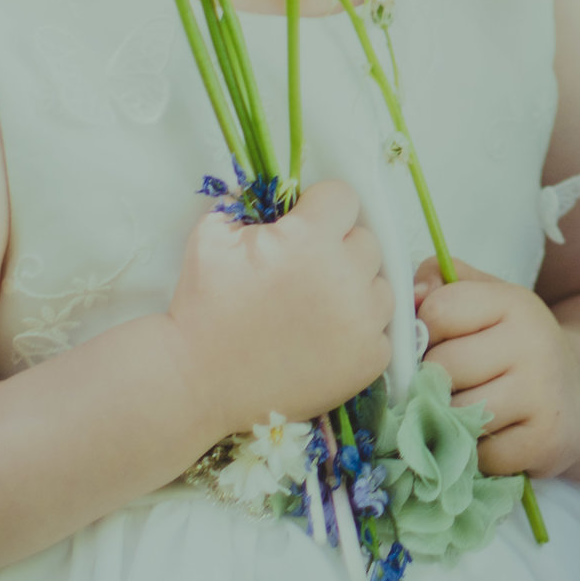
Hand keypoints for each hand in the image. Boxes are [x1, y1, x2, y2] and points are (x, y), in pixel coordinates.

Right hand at [166, 180, 389, 435]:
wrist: (197, 383)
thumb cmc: (202, 307)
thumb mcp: (210, 236)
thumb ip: (249, 206)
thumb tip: (277, 197)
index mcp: (311, 239)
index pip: (344, 198)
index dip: (321, 210)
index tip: (303, 228)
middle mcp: (346, 276)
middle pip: (367, 242)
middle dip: (339, 250)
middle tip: (305, 273)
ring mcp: (363, 321)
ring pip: (381, 286)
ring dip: (356, 291)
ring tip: (317, 309)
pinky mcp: (370, 358)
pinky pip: (382, 330)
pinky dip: (359, 333)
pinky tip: (325, 341)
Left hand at [415, 255, 579, 478]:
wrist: (576, 398)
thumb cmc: (513, 347)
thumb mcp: (487, 303)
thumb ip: (442, 285)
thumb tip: (408, 295)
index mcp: (515, 302)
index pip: (438, 311)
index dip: (425, 332)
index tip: (439, 343)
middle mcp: (534, 343)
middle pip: (441, 366)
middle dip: (434, 381)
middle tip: (453, 385)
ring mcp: (542, 394)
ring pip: (455, 413)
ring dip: (451, 420)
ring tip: (468, 411)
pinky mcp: (545, 441)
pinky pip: (478, 454)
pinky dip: (476, 453)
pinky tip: (494, 437)